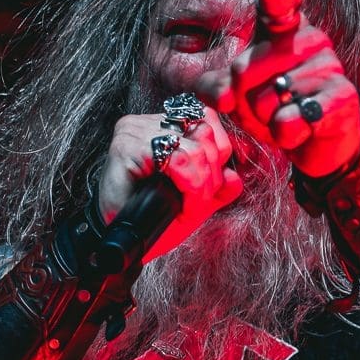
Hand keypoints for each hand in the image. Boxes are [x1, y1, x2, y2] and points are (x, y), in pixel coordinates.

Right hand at [97, 105, 242, 261]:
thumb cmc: (155, 219)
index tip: (207, 186)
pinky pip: (177, 158)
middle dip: (211, 173)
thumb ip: (219, 187)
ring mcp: (137, 130)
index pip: (208, 118)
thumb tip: (234, 176)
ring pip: (195, 147)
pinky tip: (178, 198)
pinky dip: (188, 183)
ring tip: (187, 202)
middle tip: (196, 199)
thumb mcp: (196, 202)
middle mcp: (151, 122)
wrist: (125, 240)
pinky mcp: (127, 145)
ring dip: (200, 183)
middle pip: (206, 131)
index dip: (219, 154)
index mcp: (167, 127)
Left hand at [194, 0, 359, 178]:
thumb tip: (222, 93)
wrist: (319, 141)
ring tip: (285, 116)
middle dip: (241, 102)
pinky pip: (292, 119)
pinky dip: (287, 133)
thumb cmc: (273, 106)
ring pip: (266, 100)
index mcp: (281, 28)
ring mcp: (327, 65)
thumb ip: (215, 88)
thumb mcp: (235, 96)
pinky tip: (301, 129)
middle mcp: (308, 38)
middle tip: (265, 107)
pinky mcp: (342, 96)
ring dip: (266, 122)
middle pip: (242, 70)